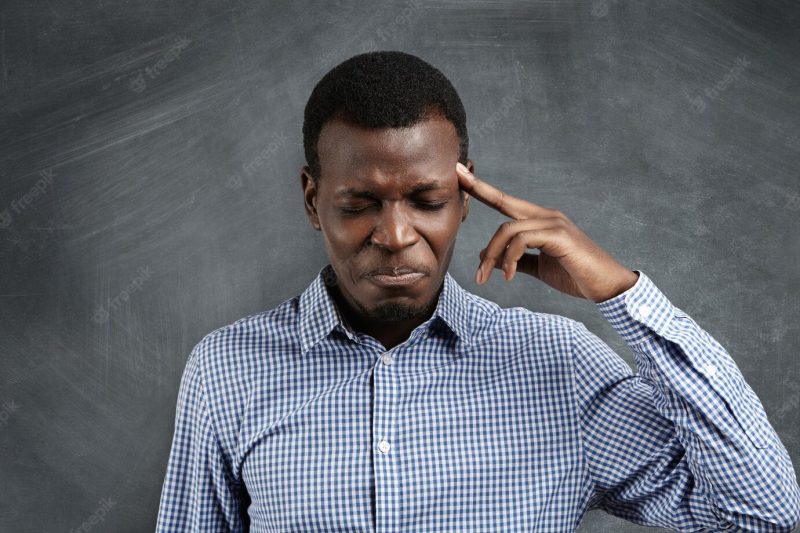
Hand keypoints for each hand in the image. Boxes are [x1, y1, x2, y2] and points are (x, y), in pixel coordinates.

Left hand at [455, 162, 638, 302]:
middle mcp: (547, 216)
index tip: (461, 174)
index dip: (483, 188)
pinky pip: (522, 240)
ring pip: (508, 228)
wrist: (607, 287)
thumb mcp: (539, 268)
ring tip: (483, 277)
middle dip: (478, 189)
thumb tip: (488, 257)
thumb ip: (515, 261)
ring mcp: (554, 223)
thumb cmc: (576, 276)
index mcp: (541, 221)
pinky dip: (509, 259)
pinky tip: (508, 276)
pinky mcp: (559, 235)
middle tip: (456, 179)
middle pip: (504, 201)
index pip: (507, 201)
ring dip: (491, 255)